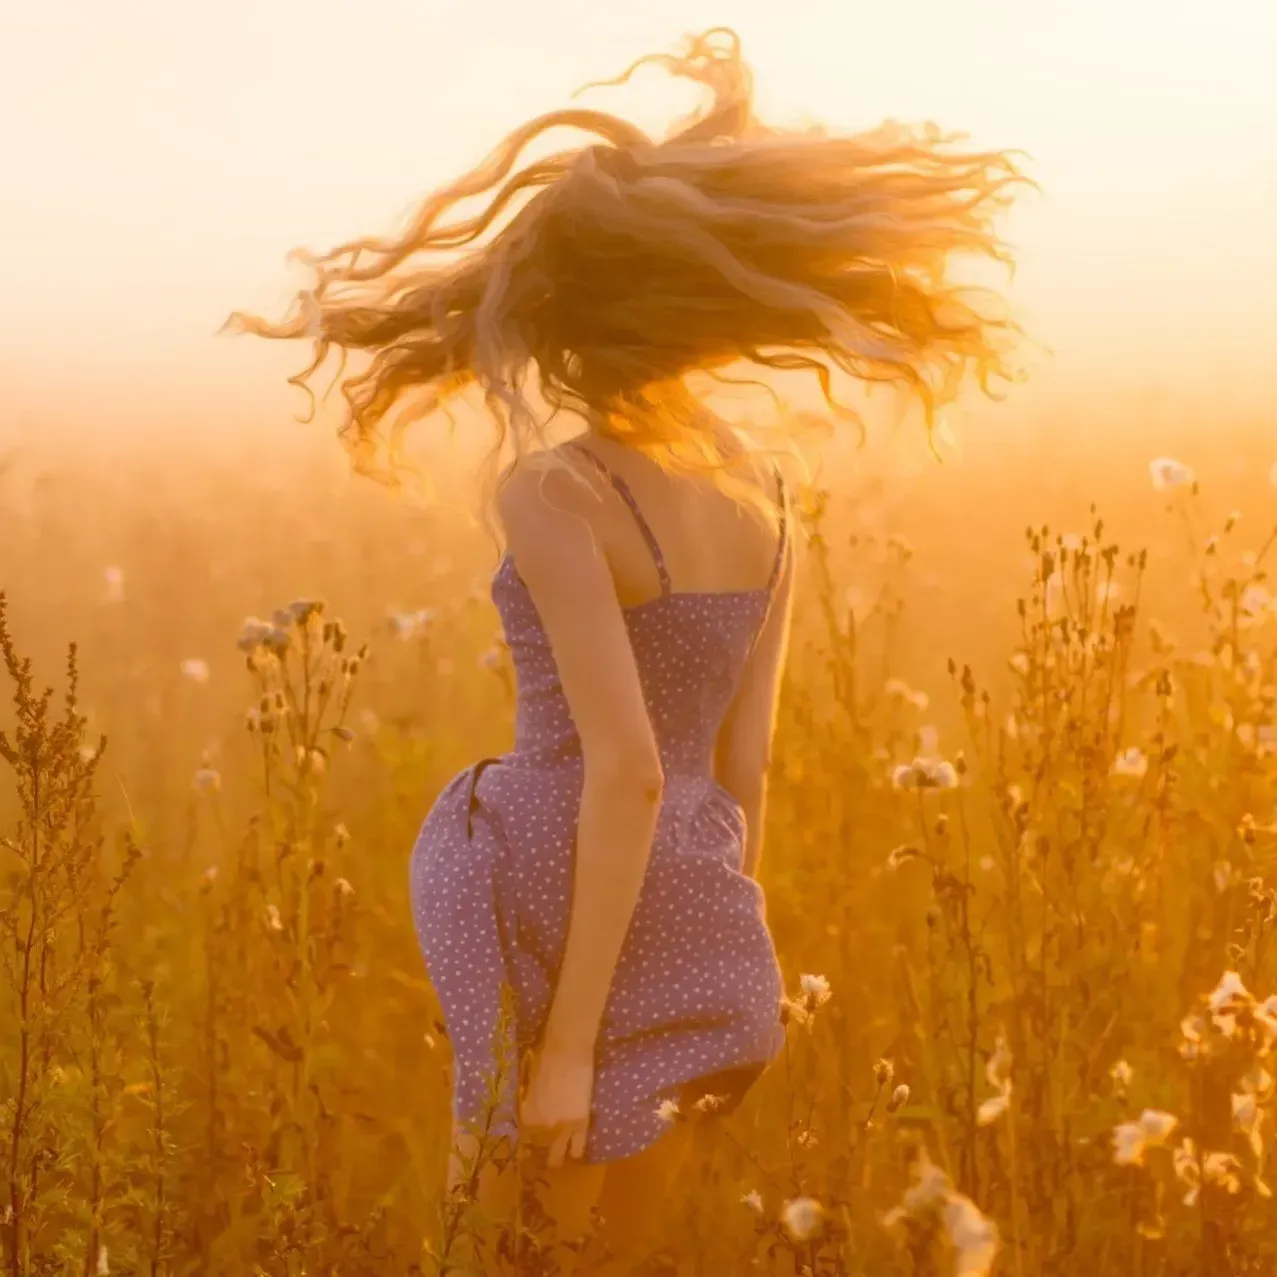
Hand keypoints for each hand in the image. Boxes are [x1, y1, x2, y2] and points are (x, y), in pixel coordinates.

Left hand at [521, 1045, 594, 1167]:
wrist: (568, 1048)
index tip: (531, 1140)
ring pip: (558, 1158)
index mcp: (525, 1117)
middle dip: (540, 1152)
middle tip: (545, 1146)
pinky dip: (574, 1150)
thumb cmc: (543, 1057)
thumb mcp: (526, 1084)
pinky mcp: (582, 1124)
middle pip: (539, 1153)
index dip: (527, 1140)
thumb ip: (527, 1104)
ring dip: (557, 1155)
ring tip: (560, 1149)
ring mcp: (562, 1129)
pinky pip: (578, 1149)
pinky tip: (573, 1146)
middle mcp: (541, 1128)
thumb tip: (530, 1112)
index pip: (523, 1140)